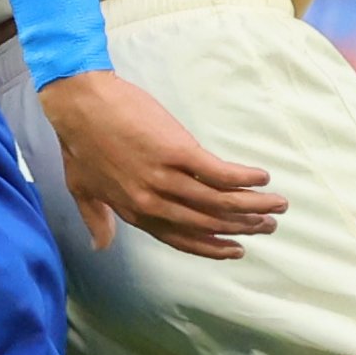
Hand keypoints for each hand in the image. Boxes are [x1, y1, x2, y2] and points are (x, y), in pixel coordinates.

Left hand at [39, 71, 285, 259]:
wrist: (79, 104)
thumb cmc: (78, 143)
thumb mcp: (81, 188)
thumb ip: (96, 219)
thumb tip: (100, 246)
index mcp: (135, 212)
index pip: (181, 239)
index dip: (212, 247)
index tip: (237, 250)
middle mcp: (153, 201)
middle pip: (208, 223)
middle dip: (242, 227)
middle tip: (268, 226)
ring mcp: (166, 177)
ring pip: (219, 201)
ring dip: (252, 205)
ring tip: (277, 205)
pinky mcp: (177, 151)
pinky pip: (219, 172)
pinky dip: (243, 178)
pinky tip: (261, 178)